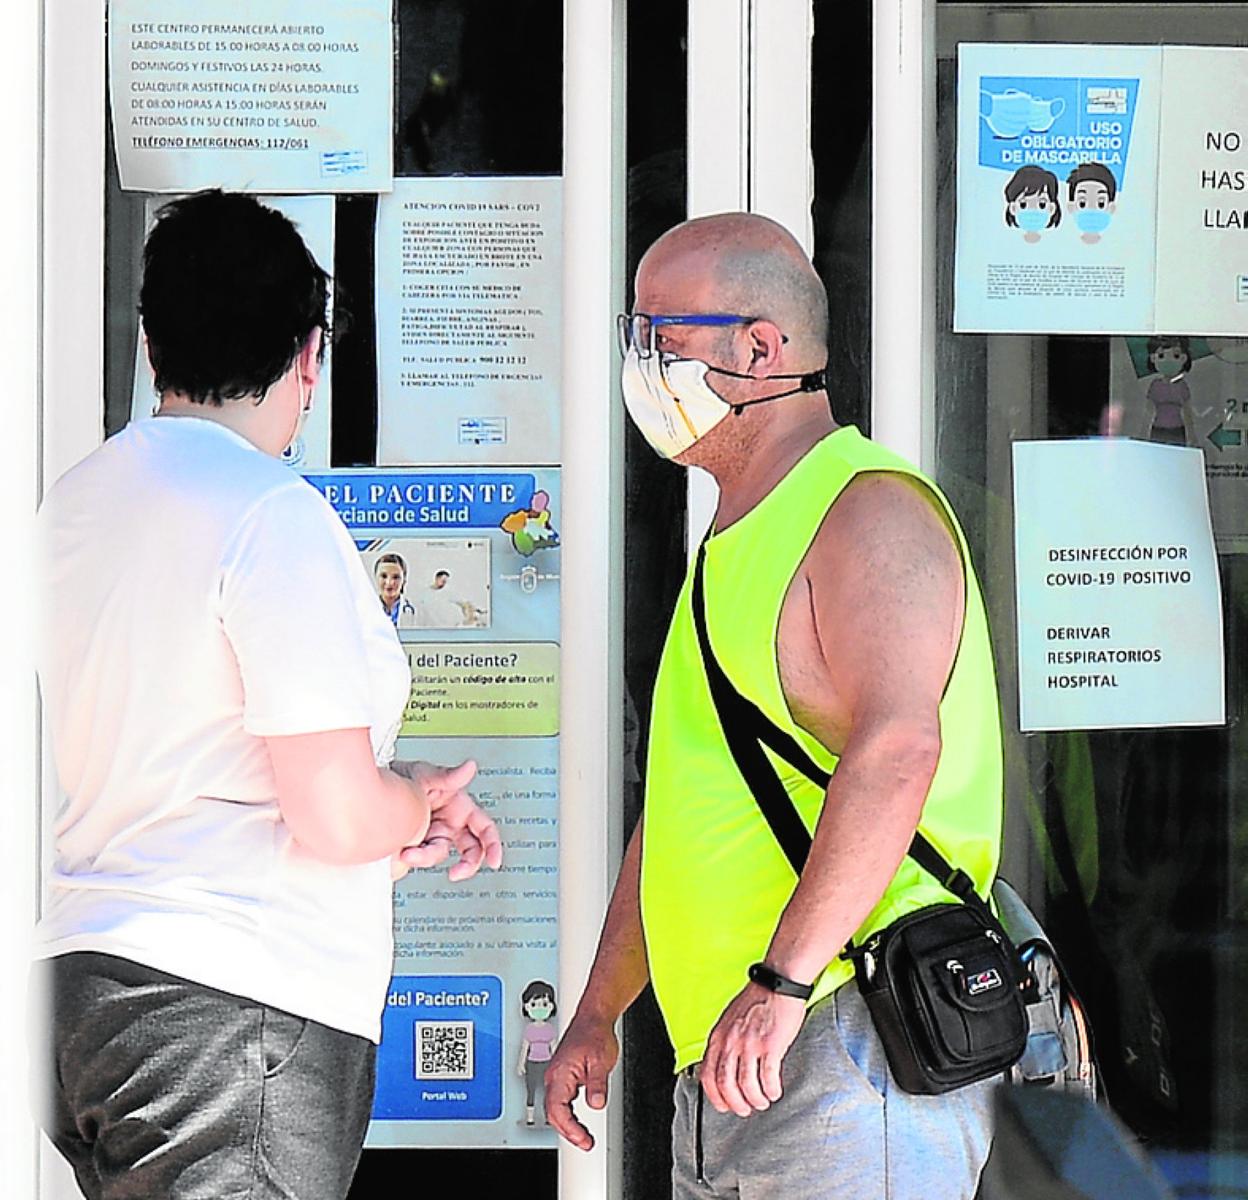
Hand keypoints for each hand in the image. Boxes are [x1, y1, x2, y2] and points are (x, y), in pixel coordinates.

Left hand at [390, 759, 502, 881]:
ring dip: (426, 857)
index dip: (493, 845)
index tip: (494, 862)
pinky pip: (421, 858)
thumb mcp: (427, 774)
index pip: (484, 828)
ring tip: (408, 851)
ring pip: (440, 856)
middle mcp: (450, 824)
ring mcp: (433, 837)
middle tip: (455, 874)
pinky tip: (403, 850)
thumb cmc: (404, 776)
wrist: (373, 793)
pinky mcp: (417, 846)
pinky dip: (413, 858)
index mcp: (460, 807)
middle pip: (470, 851)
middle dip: (466, 865)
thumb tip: (470, 767)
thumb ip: (449, 776)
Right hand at [543, 1014, 618, 1150]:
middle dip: (568, 1131)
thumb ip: (597, 1084)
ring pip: (555, 1109)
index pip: (557, 1110)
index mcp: (560, 1073)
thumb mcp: (601, 1061)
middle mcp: (555, 1076)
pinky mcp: (563, 1076)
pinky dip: (568, 1115)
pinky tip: (578, 1120)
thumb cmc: (595, 1034)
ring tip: (582, 1137)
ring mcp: (557, 1076)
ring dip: (567, 1125)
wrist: (593, 1019)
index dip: (570, 1128)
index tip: (584, 1138)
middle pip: (553, 1113)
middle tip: (585, 1142)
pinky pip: (560, 1101)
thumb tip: (596, 1104)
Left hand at [699, 982, 805, 1116]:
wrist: (778, 983)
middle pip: (726, 1086)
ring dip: (755, 1099)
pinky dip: (771, 1090)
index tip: (723, 1105)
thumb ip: (725, 1040)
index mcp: (718, 1036)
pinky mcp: (770, 1045)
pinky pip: (768, 1078)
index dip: (715, 1096)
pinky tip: (775, 1091)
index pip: (707, 1075)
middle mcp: (730, 1041)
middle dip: (736, 1103)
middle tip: (745, 1109)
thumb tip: (724, 1063)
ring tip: (762, 1101)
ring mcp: (749, 1044)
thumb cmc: (757, 998)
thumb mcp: (730, 1018)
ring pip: (746, 1086)